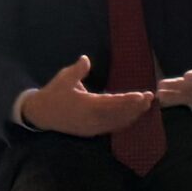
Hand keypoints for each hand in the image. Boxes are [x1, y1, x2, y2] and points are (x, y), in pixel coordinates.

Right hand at [17, 55, 155, 135]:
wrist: (41, 115)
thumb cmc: (53, 94)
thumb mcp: (63, 79)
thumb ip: (77, 70)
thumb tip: (86, 59)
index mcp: (86, 105)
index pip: (112, 103)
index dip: (128, 100)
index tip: (142, 95)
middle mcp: (92, 119)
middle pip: (119, 114)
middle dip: (136, 107)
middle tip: (150, 97)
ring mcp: (92, 127)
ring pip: (118, 123)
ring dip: (133, 114)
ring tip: (146, 105)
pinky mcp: (92, 132)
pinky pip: (112, 127)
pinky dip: (125, 121)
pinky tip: (133, 115)